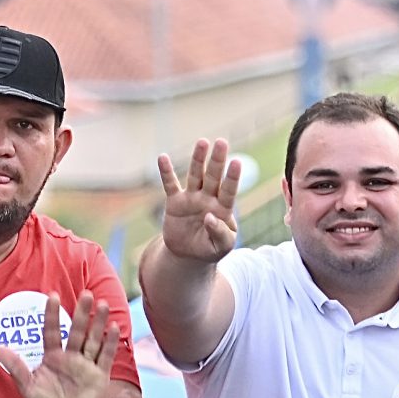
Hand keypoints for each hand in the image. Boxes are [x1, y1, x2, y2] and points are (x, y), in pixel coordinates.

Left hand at [0, 292, 124, 397]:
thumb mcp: (28, 388)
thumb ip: (16, 368)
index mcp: (53, 357)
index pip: (52, 331)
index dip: (51, 314)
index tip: (52, 296)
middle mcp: (71, 357)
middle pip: (77, 331)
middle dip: (82, 313)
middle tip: (86, 294)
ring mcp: (86, 365)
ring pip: (93, 339)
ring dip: (99, 323)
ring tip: (103, 304)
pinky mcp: (100, 375)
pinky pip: (106, 356)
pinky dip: (110, 343)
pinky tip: (114, 327)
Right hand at [155, 140, 242, 263]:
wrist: (188, 255)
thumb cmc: (210, 249)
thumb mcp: (221, 247)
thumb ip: (220, 233)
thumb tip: (210, 217)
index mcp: (223, 209)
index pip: (228, 191)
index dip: (232, 178)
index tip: (236, 163)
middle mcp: (208, 198)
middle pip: (213, 177)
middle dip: (217, 160)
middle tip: (222, 142)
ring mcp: (192, 198)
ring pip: (196, 175)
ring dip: (198, 159)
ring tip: (202, 142)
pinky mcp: (175, 202)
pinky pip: (170, 185)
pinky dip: (166, 172)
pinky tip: (162, 158)